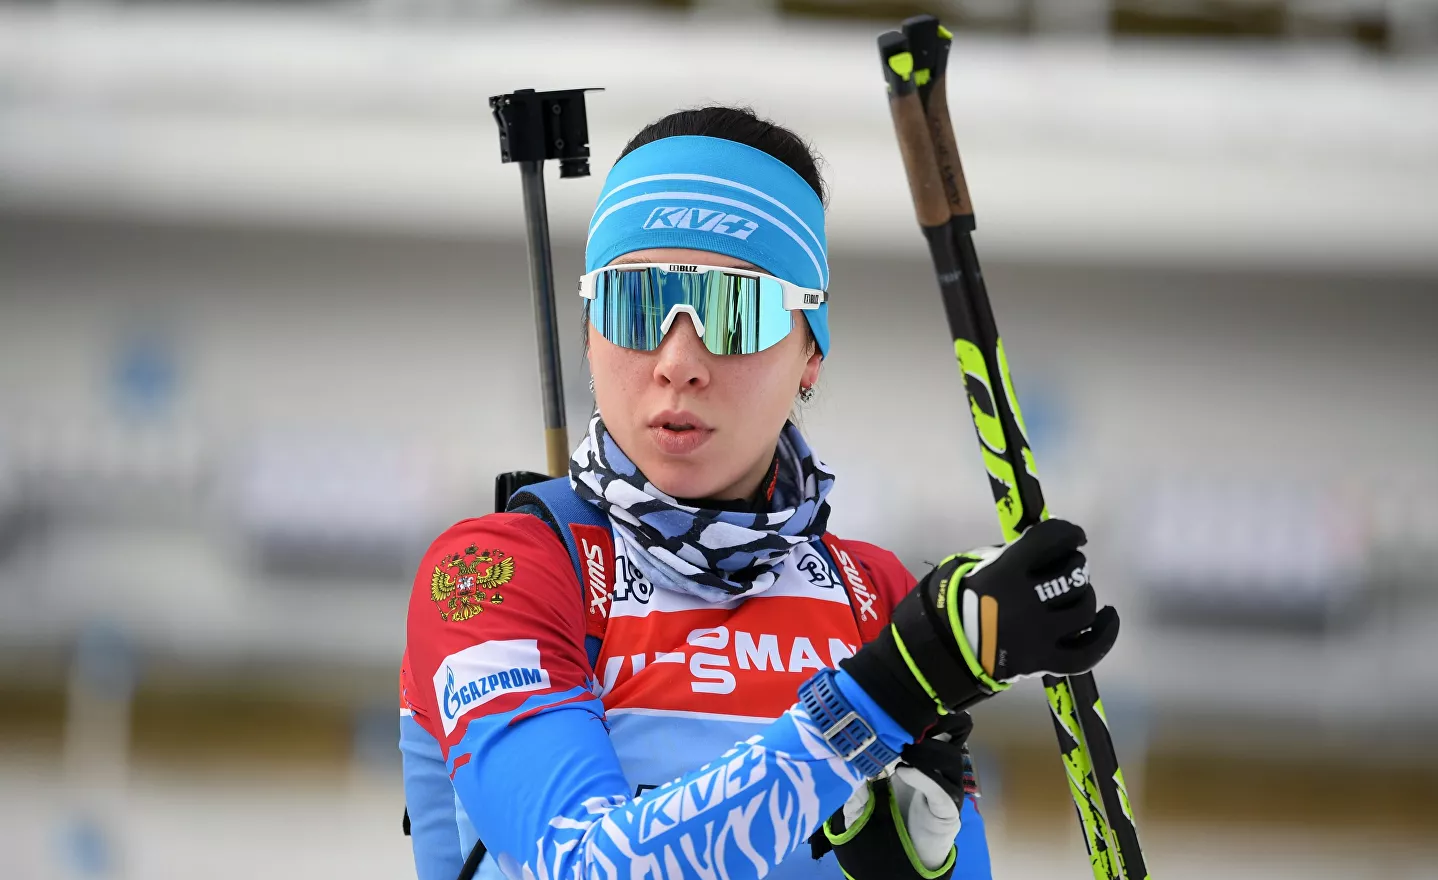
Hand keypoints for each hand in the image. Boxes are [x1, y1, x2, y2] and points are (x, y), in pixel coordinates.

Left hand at [824, 712, 972, 875]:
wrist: (901, 852)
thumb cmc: (886, 813)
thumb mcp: (864, 788)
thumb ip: (854, 770)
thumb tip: (839, 747)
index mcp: (927, 752)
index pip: (941, 720)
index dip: (928, 708)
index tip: (905, 699)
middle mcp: (943, 765)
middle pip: (957, 731)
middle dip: (937, 722)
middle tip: (910, 723)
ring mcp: (949, 786)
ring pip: (952, 758)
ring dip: (926, 750)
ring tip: (901, 753)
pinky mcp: (949, 809)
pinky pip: (943, 789)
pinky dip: (924, 777)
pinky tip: (904, 772)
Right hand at [841, 519, 1118, 736]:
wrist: (934, 654)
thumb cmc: (949, 603)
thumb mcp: (969, 565)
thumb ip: (1008, 555)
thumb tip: (1044, 547)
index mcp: (1005, 572)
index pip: (1053, 539)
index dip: (1070, 533)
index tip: (1074, 536)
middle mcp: (1026, 601)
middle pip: (1073, 574)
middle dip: (1074, 566)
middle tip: (1066, 568)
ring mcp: (1037, 635)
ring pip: (1084, 608)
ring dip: (1083, 597)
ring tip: (1074, 595)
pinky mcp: (1042, 662)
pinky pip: (1087, 651)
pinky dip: (1105, 634)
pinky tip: (1108, 618)